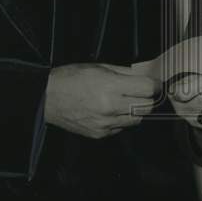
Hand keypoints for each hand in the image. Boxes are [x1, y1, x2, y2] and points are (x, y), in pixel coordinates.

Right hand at [44, 64, 159, 138]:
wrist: (47, 99)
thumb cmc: (70, 79)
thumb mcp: (99, 67)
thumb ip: (125, 72)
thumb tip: (145, 76)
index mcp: (110, 87)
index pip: (147, 89)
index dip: (154, 85)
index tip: (154, 83)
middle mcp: (110, 107)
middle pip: (147, 107)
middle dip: (147, 98)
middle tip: (141, 92)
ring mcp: (105, 123)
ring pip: (137, 120)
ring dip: (135, 110)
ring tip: (123, 100)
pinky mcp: (100, 134)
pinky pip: (121, 128)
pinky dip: (121, 119)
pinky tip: (110, 110)